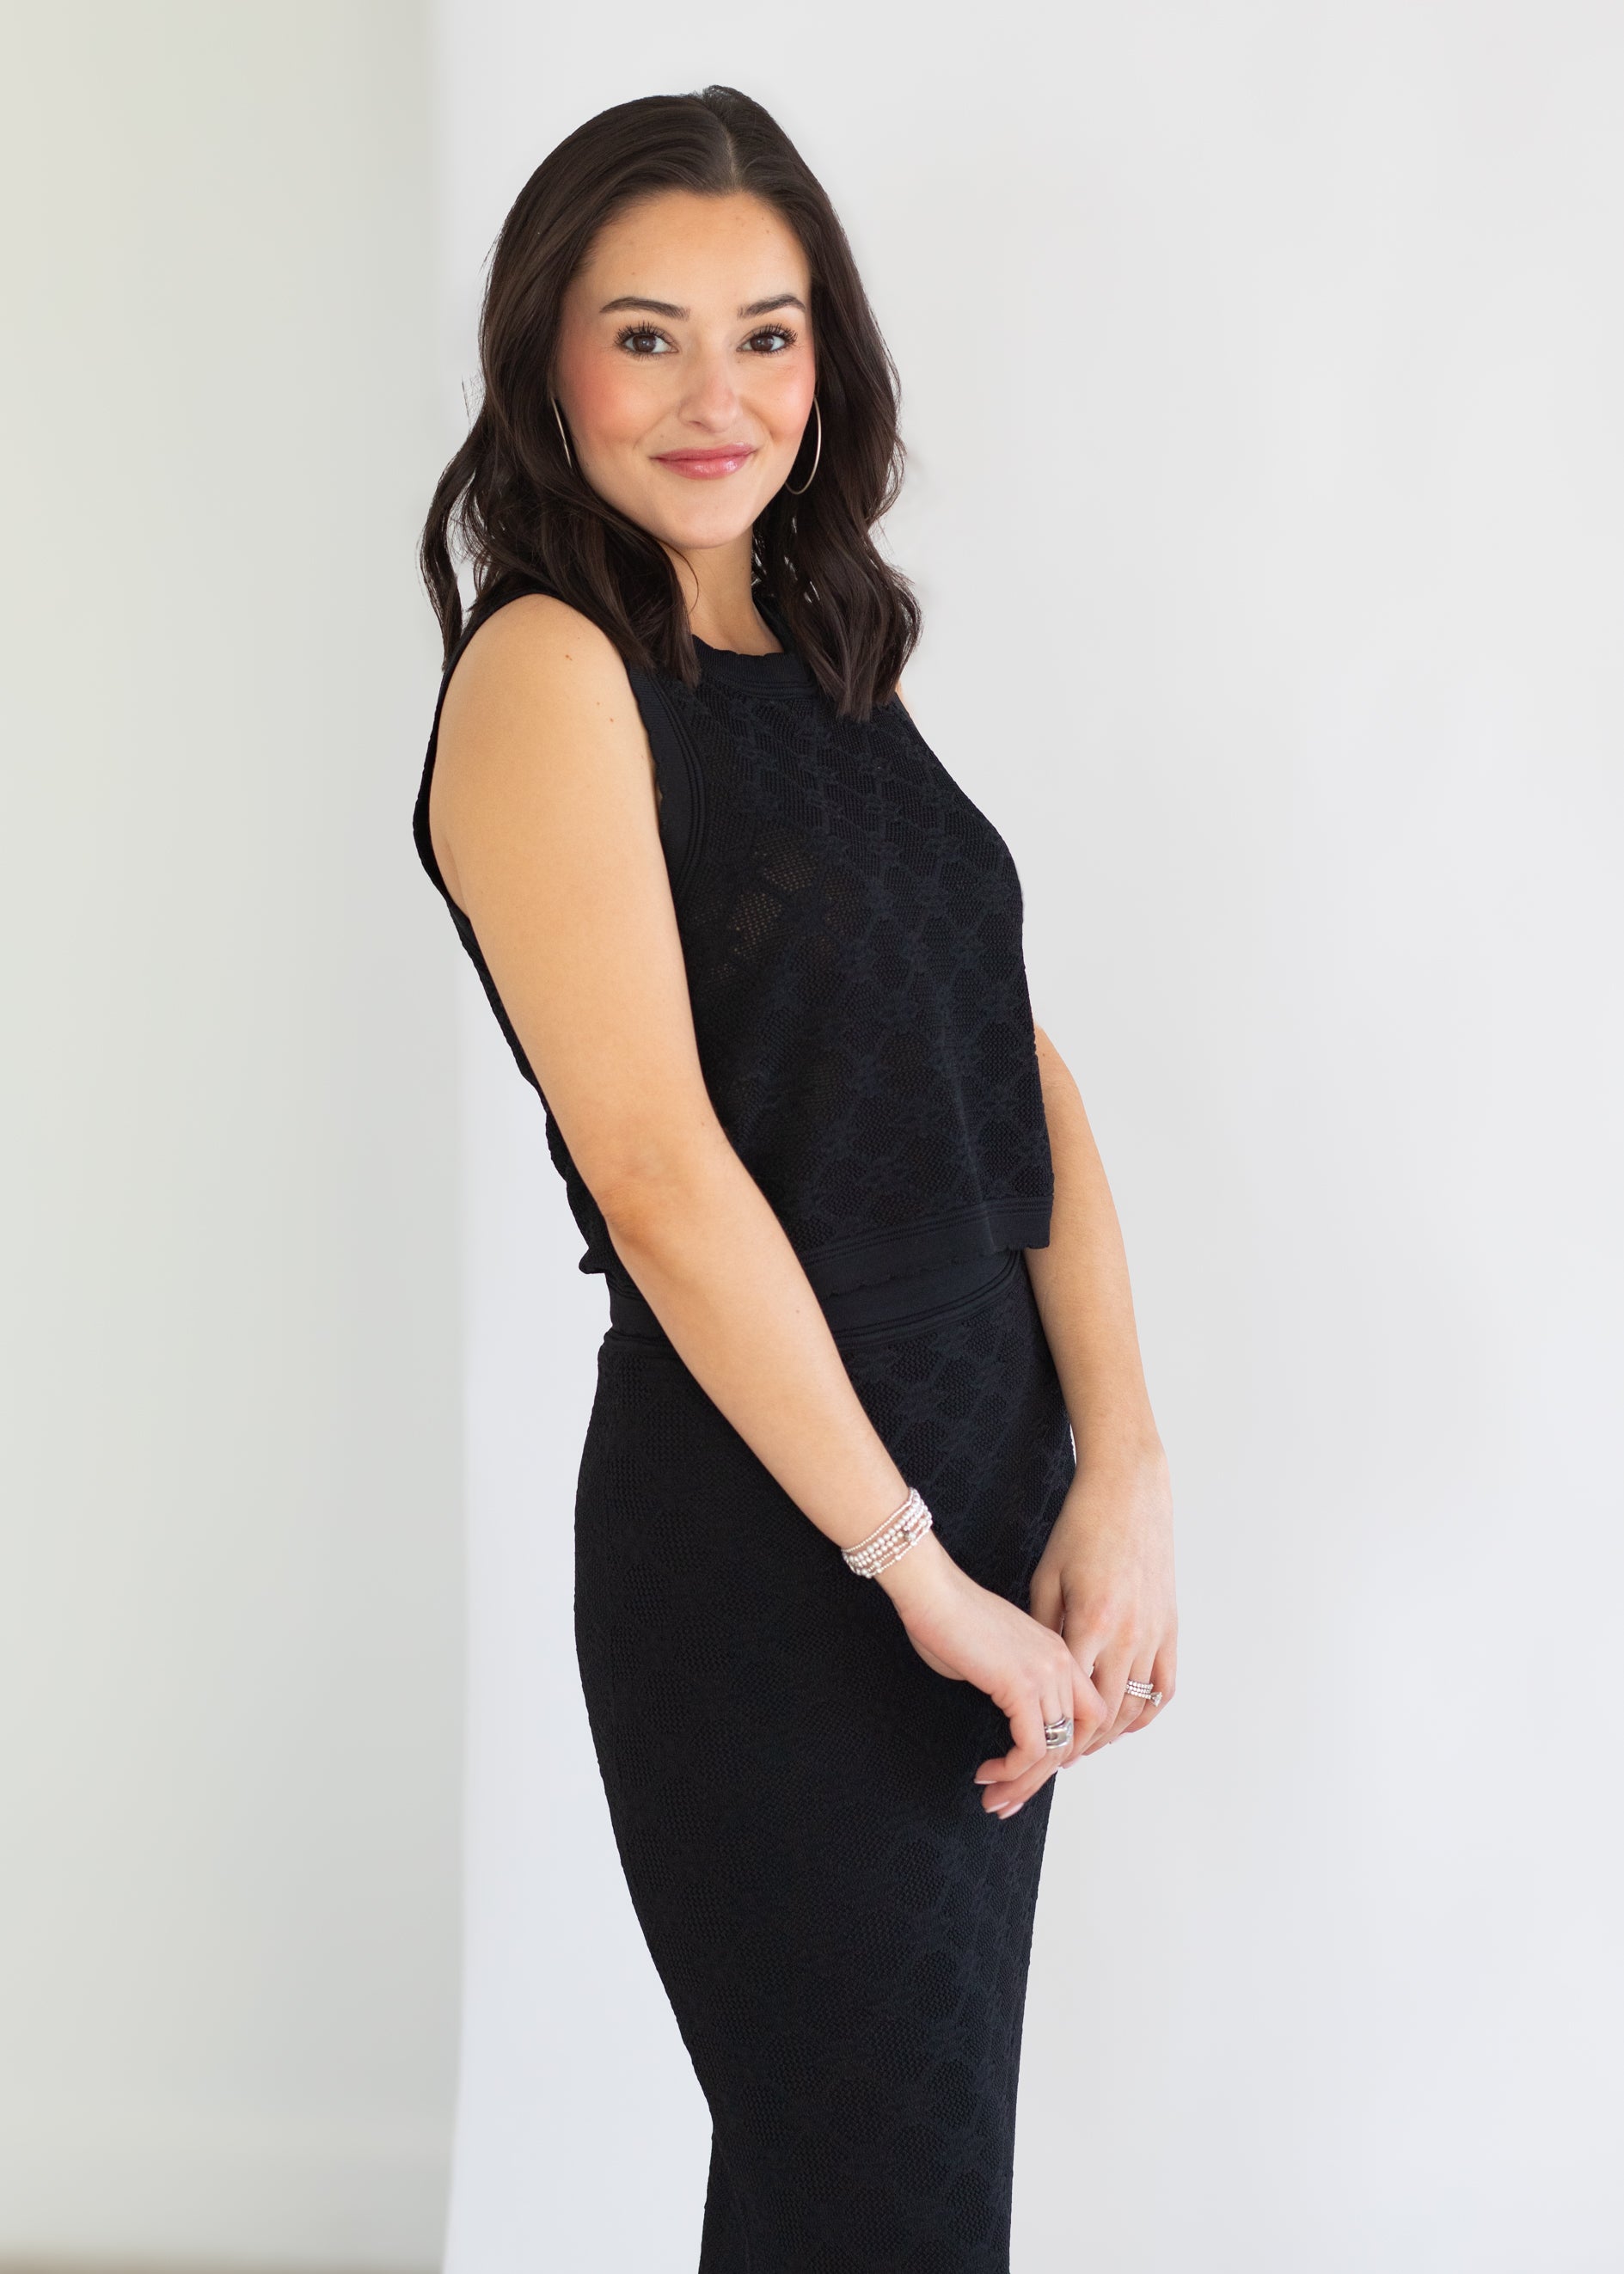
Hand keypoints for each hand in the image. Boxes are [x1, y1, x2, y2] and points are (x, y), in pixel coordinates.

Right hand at [874, 1533, 1110, 1816]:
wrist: (932, 1592)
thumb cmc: (948, 1618)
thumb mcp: (994, 1659)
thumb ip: (1011, 1688)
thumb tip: (1009, 1722)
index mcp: (1058, 1652)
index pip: (1088, 1714)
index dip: (1066, 1751)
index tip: (1032, 1772)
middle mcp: (1061, 1663)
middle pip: (1074, 1740)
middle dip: (1041, 1779)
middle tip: (1009, 1800)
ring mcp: (1046, 1673)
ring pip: (1054, 1751)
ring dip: (1022, 1783)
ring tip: (994, 1799)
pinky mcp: (1022, 1687)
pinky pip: (1032, 1748)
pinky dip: (1011, 1770)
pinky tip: (986, 1773)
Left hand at [1028, 1442, 1176, 1772]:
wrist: (1129, 1492)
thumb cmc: (1081, 1529)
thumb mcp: (1047, 1577)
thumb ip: (1045, 1629)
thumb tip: (1036, 1676)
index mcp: (1093, 1623)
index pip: (1073, 1702)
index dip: (1054, 1734)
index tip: (1035, 1751)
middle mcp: (1129, 1636)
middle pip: (1105, 1715)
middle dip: (1078, 1746)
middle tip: (1053, 1763)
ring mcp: (1155, 1633)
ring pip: (1136, 1707)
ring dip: (1110, 1734)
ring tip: (1084, 1746)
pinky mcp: (1171, 1626)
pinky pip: (1165, 1686)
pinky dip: (1147, 1712)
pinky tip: (1125, 1722)